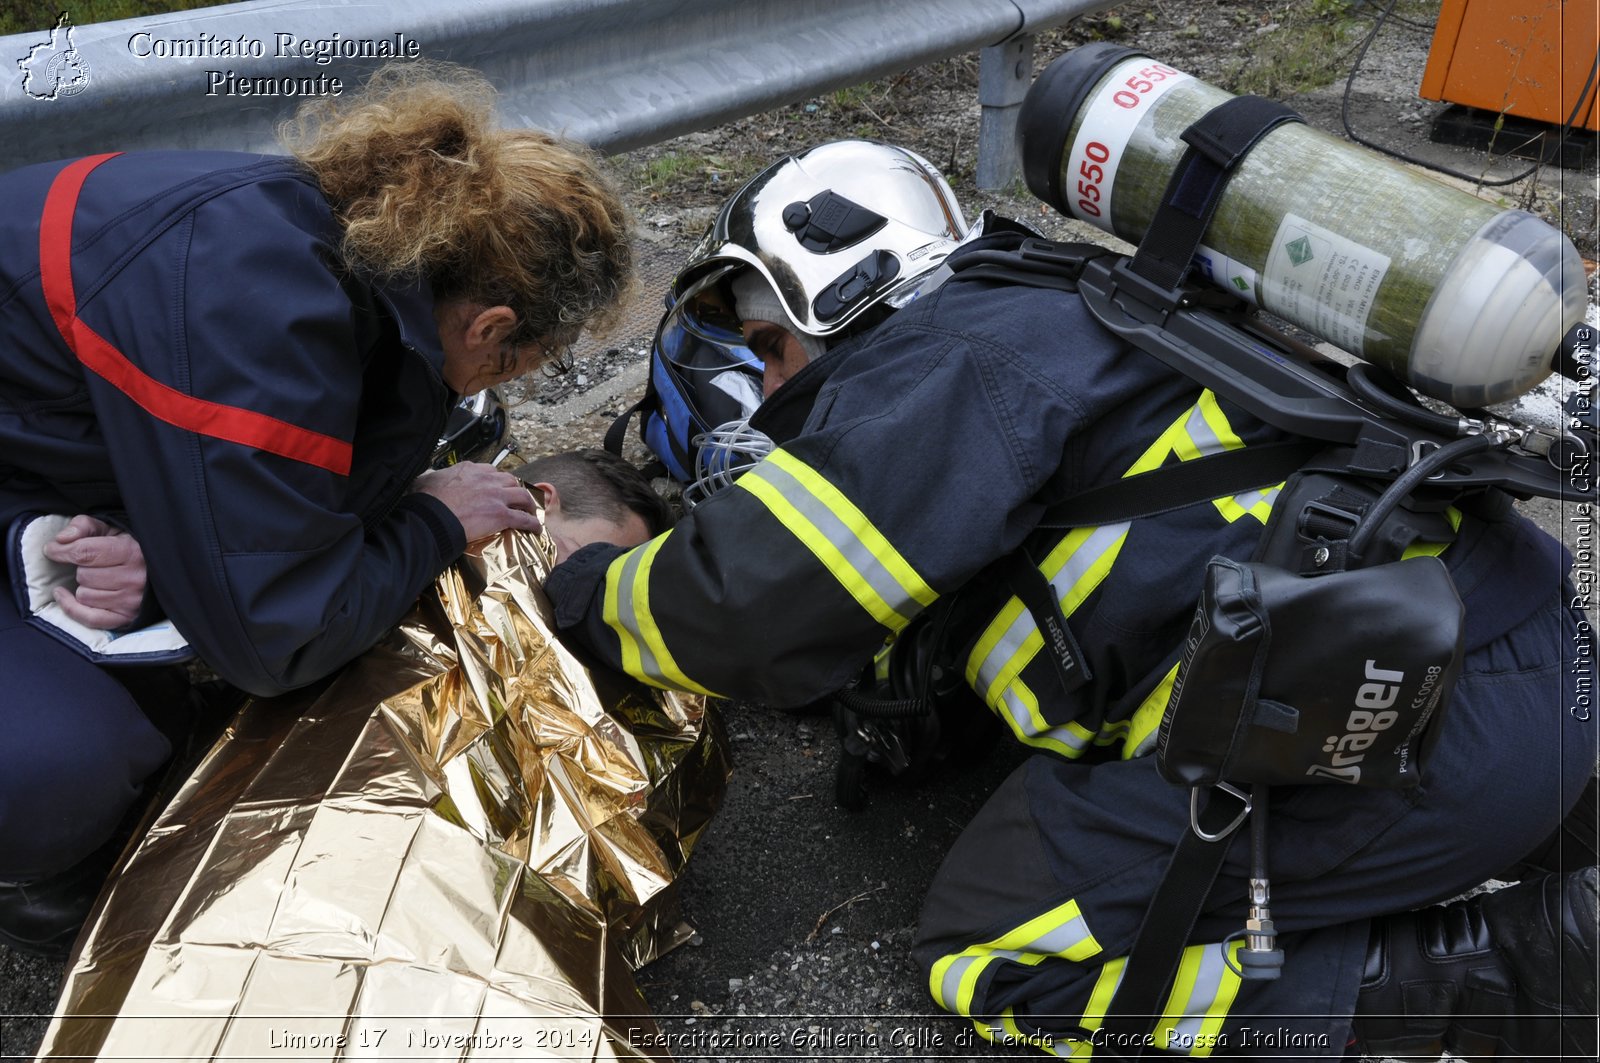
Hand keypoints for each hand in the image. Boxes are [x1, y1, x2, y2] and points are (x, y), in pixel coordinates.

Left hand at [41, 515, 147, 629]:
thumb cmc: (128, 547)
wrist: (158, 570)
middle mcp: (134, 578)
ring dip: (83, 587)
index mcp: (132, 551)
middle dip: (81, 569)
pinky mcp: (126, 617)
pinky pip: (89, 618)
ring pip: (84, 595)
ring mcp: (132, 600)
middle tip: (92, 565)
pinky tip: (64, 595)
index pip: (85, 552)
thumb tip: (60, 540)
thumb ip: (83, 526)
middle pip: (84, 575)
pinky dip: (72, 608)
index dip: (61, 551)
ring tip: (96, 580)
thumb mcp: (109, 529)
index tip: (52, 549)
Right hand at [411, 462, 542, 542]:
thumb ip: (431, 477)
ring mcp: (496, 496)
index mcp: (469, 469)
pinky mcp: (501, 515)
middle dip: (514, 489)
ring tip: (529, 511)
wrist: (432, 517)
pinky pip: (524, 518)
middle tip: (515, 499)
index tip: (495, 488)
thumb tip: (427, 478)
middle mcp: (486, 479)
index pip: (490, 471)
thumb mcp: (426, 480)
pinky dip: (532, 523)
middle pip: (510, 480)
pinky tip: (536, 528)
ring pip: (522, 495)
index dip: (495, 481)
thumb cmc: (426, 502)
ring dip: (528, 504)